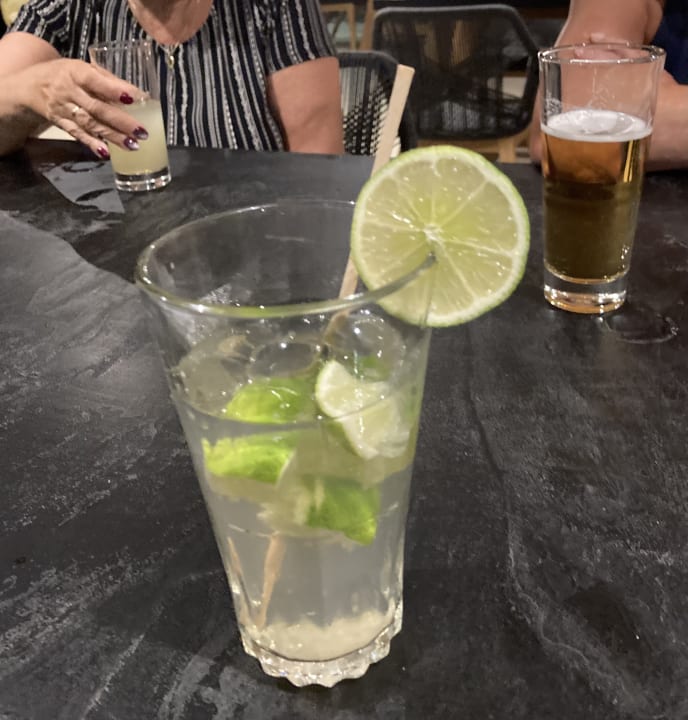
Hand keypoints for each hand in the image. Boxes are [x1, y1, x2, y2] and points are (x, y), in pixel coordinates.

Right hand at [21, 58, 149, 158]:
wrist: (29, 85)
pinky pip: (77, 135)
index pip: (95, 80)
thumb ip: (108, 79)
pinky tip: (106, 152)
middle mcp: (69, 91)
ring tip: (133, 145)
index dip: (113, 90)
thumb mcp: (82, 68)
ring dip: (112, 136)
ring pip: (90, 124)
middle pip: (96, 108)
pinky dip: (92, 143)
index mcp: (75, 72)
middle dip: (121, 121)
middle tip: (141, 132)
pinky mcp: (61, 123)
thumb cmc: (64, 74)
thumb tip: (138, 94)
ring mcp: (64, 109)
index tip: (133, 99)